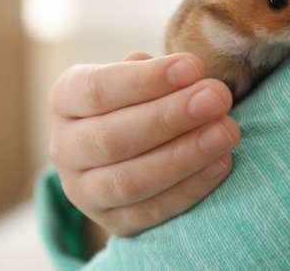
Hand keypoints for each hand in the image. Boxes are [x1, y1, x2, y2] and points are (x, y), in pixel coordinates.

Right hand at [48, 51, 239, 240]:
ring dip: (184, 156)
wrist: (135, 146)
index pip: (97, 90)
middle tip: (217, 98)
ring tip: (227, 131)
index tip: (194, 66)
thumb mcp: (141, 75)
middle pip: (112, 137)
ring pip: (128, 181)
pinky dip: (189, 189)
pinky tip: (221, 163)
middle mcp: (63, 147)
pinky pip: (149, 212)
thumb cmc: (144, 96)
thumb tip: (186, 72)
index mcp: (65, 99)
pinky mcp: (111, 223)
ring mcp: (82, 191)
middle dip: (171, 117)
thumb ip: (156, 71)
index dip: (146, 80)